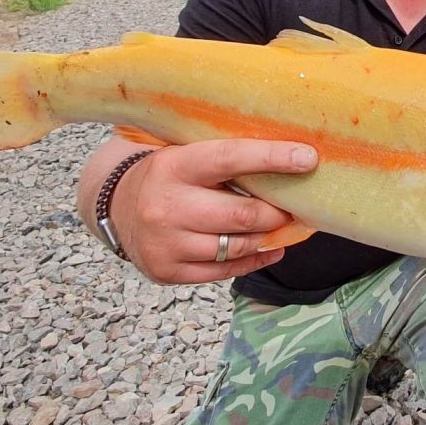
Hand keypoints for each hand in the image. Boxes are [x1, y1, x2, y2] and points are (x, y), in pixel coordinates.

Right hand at [109, 139, 317, 284]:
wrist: (116, 206)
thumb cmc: (170, 174)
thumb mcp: (188, 153)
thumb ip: (227, 156)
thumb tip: (290, 155)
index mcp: (175, 165)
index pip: (231, 158)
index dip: (273, 157)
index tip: (308, 157)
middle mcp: (167, 205)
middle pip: (242, 215)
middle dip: (279, 212)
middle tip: (298, 206)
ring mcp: (166, 242)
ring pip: (237, 246)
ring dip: (269, 237)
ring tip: (287, 226)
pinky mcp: (168, 271)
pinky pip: (225, 271)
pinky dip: (255, 260)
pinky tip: (272, 248)